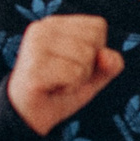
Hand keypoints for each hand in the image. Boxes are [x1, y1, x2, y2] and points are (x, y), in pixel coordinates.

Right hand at [8, 14, 125, 134]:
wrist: (29, 117)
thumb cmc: (59, 90)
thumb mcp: (93, 75)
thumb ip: (110, 64)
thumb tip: (106, 55)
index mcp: (54, 24)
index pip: (97, 26)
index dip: (95, 51)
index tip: (71, 63)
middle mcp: (42, 29)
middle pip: (93, 43)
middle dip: (87, 67)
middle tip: (63, 76)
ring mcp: (35, 47)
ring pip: (85, 58)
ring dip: (78, 79)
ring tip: (57, 83)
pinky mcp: (34, 67)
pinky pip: (73, 74)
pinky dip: (69, 87)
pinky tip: (52, 89)